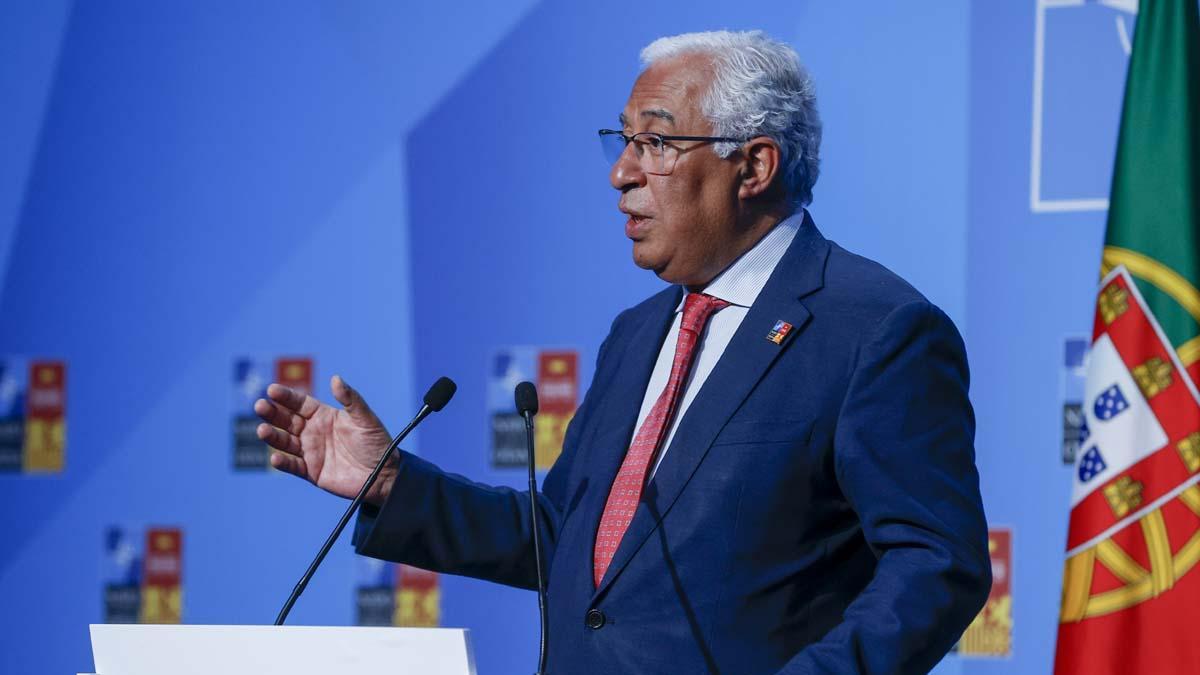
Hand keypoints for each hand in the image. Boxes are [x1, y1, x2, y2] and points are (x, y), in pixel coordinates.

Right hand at [254, 375, 396, 504]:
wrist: (384, 475)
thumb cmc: (377, 443)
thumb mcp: (365, 419)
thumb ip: (351, 399)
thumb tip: (335, 378)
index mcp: (323, 415)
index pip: (299, 403)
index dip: (286, 397)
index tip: (272, 390)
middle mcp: (312, 432)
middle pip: (286, 420)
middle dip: (272, 413)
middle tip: (261, 406)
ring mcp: (310, 451)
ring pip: (285, 442)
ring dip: (272, 436)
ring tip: (263, 430)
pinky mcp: (311, 471)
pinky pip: (293, 466)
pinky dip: (283, 462)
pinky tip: (275, 457)